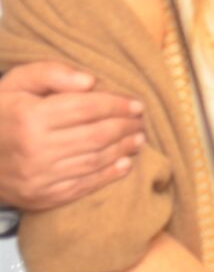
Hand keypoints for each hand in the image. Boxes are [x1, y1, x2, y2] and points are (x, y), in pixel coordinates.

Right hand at [0, 61, 144, 209]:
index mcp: (31, 118)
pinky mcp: (41, 198)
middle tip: (141, 121)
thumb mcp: (16, 83)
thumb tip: (90, 82)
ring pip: (94, 161)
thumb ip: (51, 73)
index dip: (117, 105)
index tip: (137, 104)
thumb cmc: (0, 114)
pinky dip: (108, 176)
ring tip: (139, 139)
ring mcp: (38, 177)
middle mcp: (35, 149)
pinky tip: (125, 164)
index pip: (87, 108)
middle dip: (125, 127)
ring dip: (123, 150)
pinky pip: (82, 187)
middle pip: (96, 136)